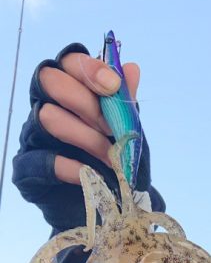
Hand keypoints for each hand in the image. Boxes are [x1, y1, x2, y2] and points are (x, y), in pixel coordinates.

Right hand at [39, 52, 139, 183]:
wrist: (107, 202)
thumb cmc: (113, 158)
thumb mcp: (127, 130)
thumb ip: (125, 103)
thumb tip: (131, 69)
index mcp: (70, 87)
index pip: (69, 60)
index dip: (89, 68)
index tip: (114, 87)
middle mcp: (45, 103)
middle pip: (50, 80)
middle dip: (86, 102)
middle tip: (111, 128)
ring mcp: (33, 134)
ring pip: (47, 117)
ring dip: (86, 137)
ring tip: (111, 158)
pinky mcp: (27, 167)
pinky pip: (42, 160)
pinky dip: (71, 167)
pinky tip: (93, 174)